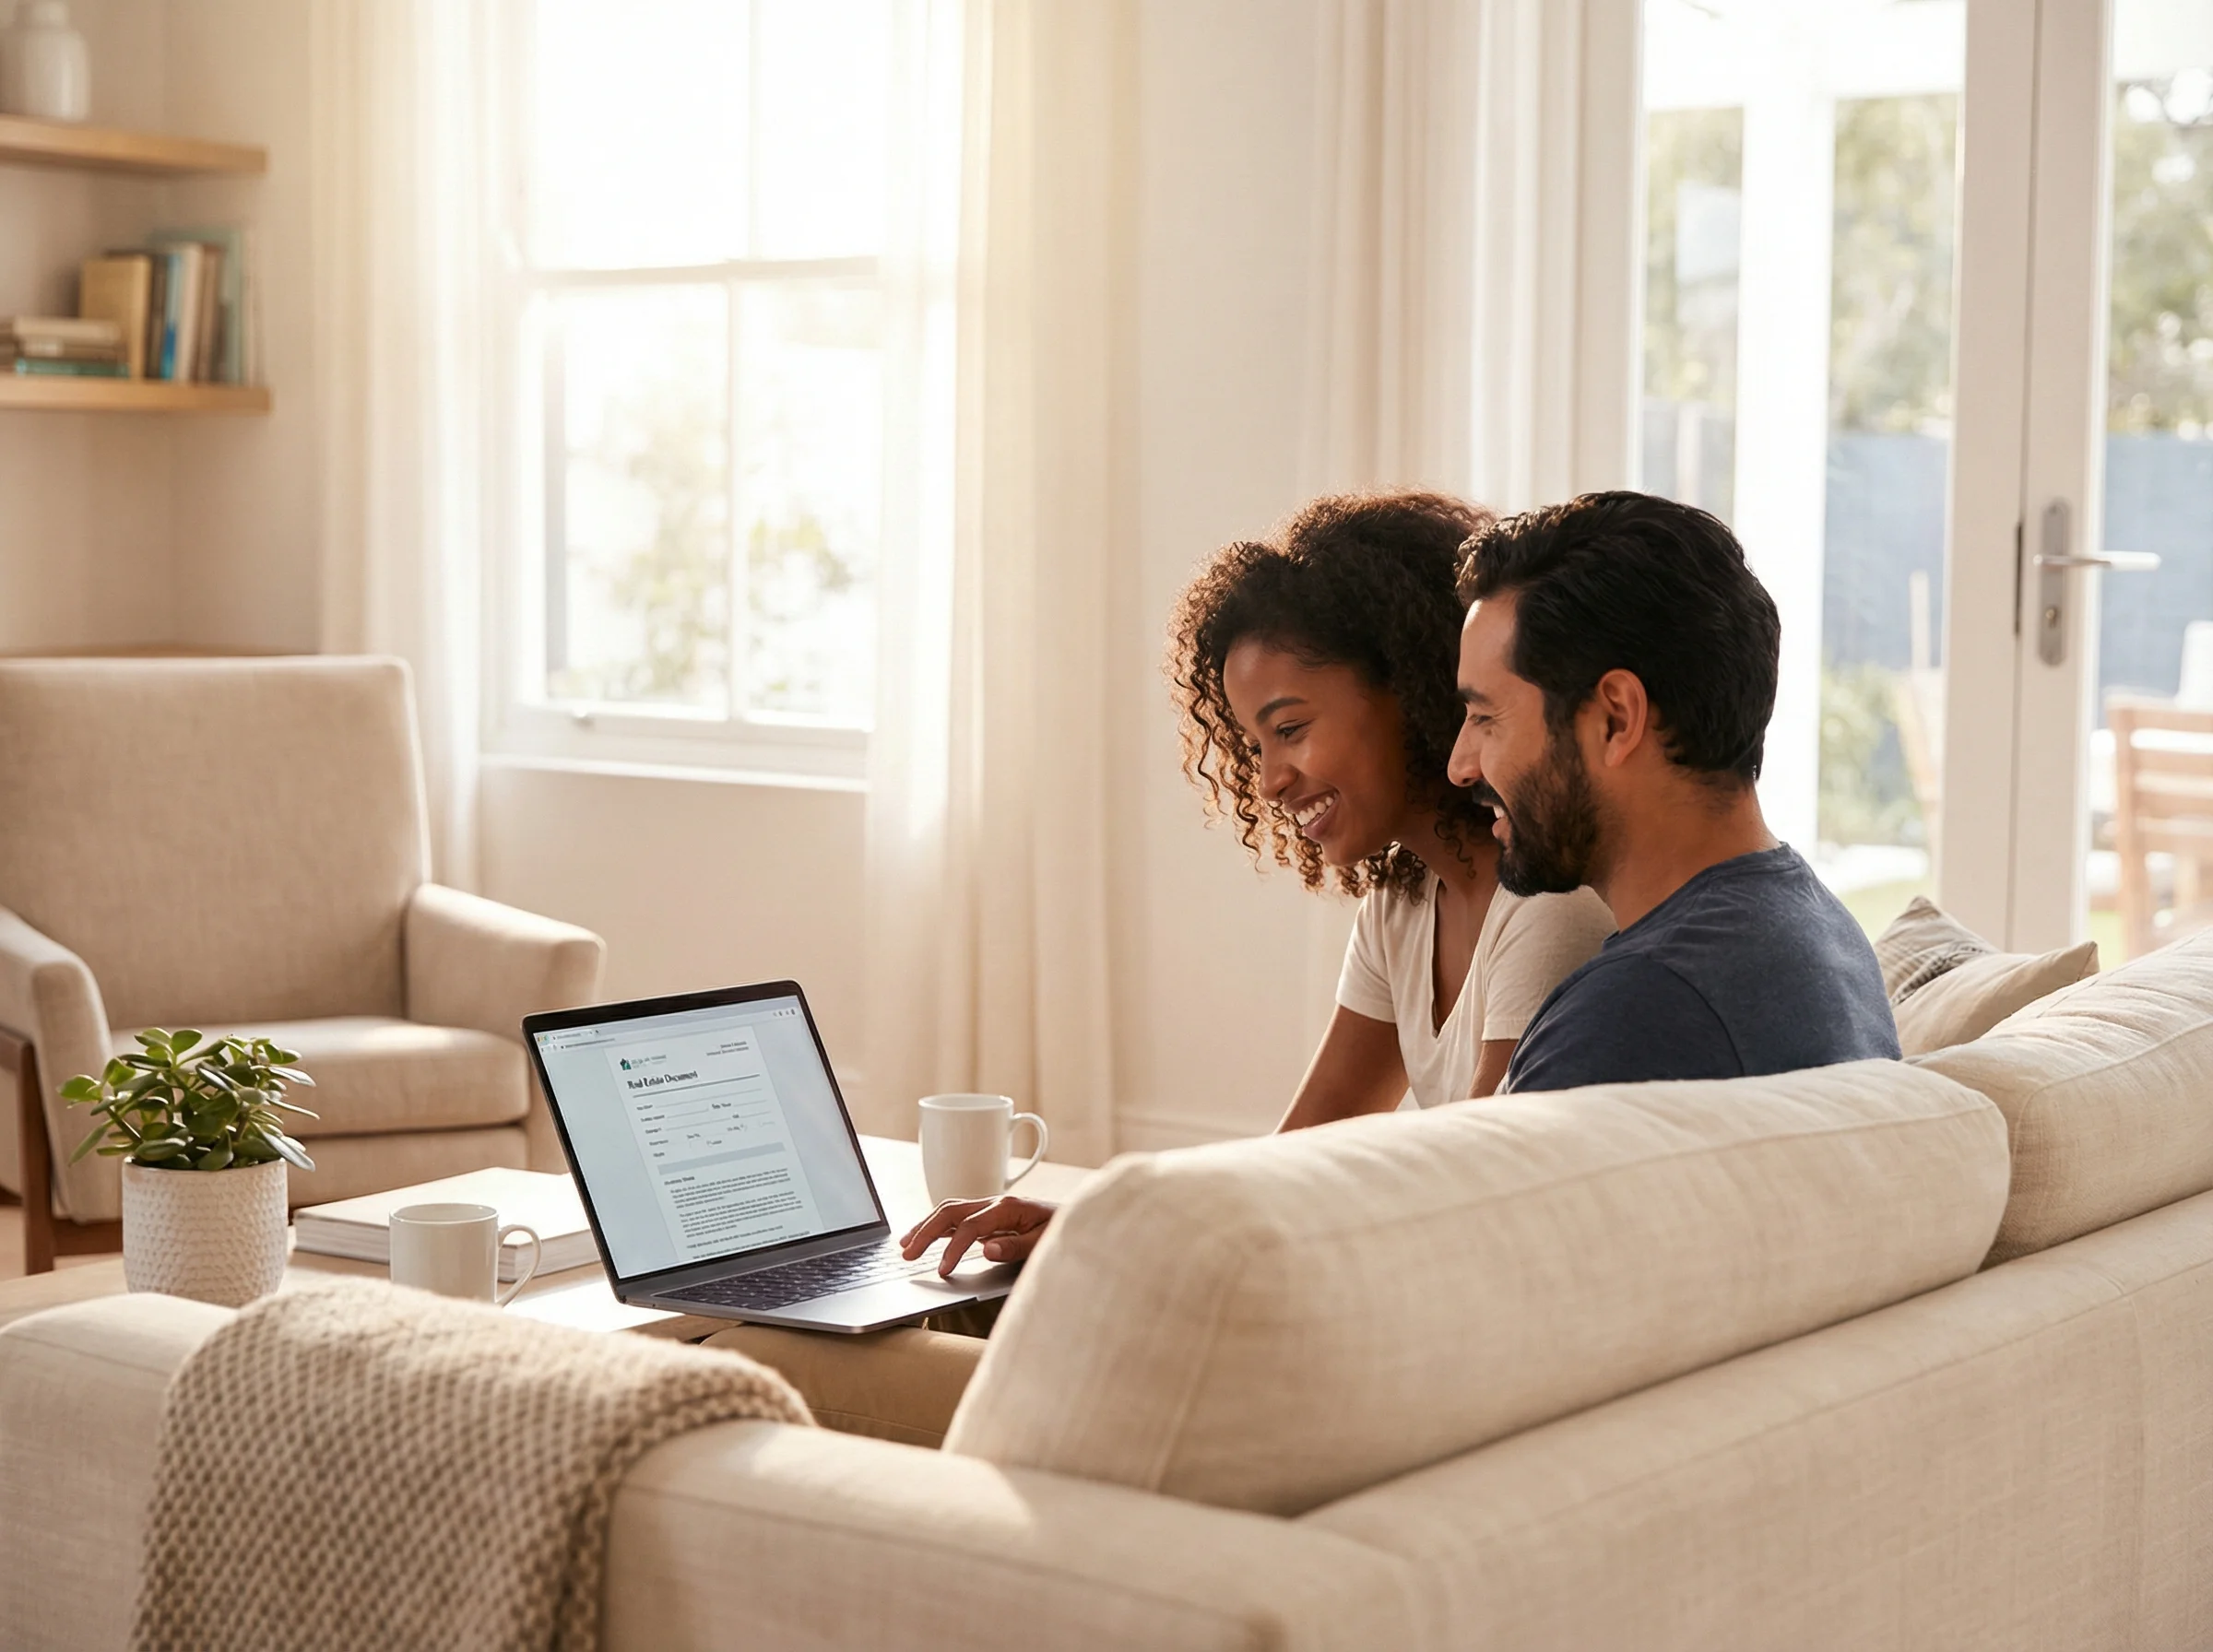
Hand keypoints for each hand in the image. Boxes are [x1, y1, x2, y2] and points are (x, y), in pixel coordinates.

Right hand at [899, 1195, 1056, 1275]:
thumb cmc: (1063, 1230)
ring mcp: (990, 1207)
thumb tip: (986, 1249)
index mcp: (1008, 1208)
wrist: (1075, 1217)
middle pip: (951, 1212)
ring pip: (949, 1211)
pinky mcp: (989, 1215)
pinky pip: (957, 1217)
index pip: (970, 1227)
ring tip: (905, 1245)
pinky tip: (924, 1236)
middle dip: (926, 1232)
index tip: (942, 1271)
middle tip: (907, 1255)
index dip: (953, 1249)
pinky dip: (937, 1226)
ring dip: (925, 1226)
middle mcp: (995, 1203)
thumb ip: (1016, 1246)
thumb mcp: (1045, 1242)